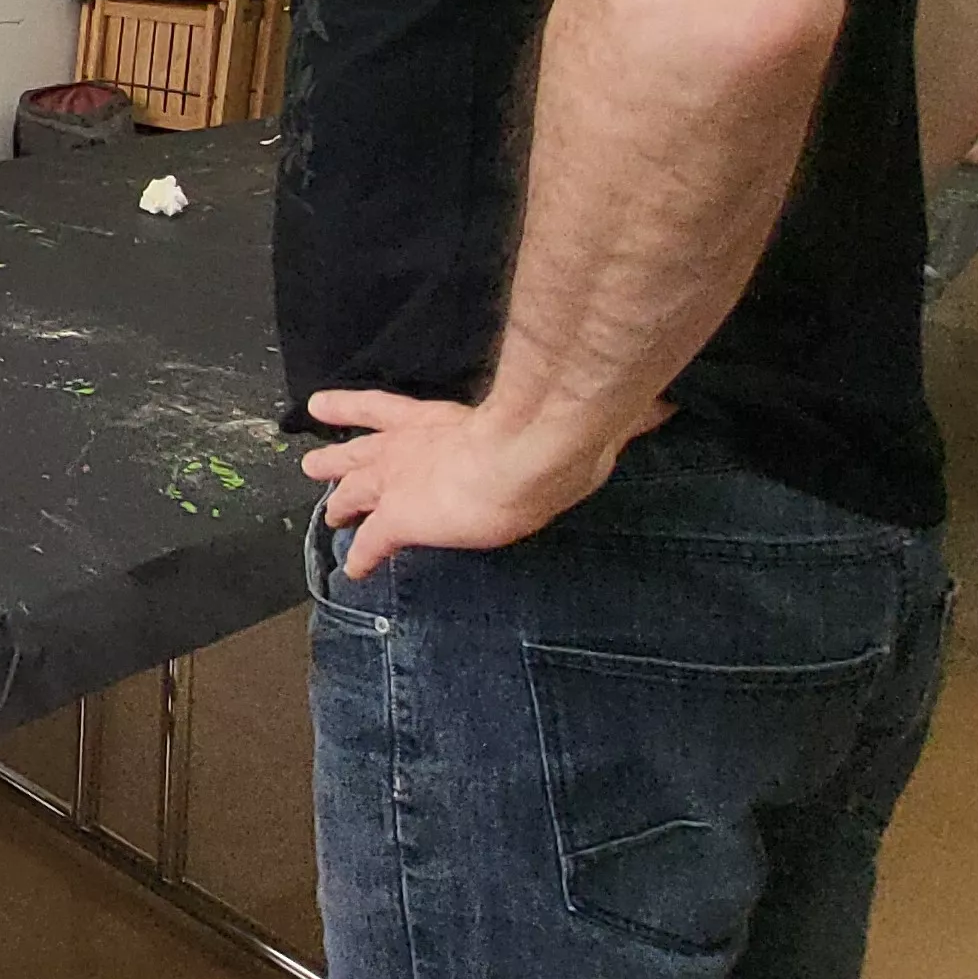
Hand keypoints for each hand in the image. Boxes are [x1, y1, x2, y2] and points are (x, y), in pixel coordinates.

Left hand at [299, 389, 667, 577]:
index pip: (386, 408)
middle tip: (312, 463)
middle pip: (359, 451)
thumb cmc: (550, 429)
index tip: (322, 406)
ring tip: (323, 512)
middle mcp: (410, 446)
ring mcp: (402, 482)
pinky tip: (351, 572)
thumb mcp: (571, 414)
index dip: (353, 407)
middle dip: (338, 459)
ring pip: (354, 493)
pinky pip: (370, 544)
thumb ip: (606, 411)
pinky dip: (360, 558)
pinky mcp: (402, 519)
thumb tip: (665, 407)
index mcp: (439, 418)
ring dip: (338, 503)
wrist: (528, 453)